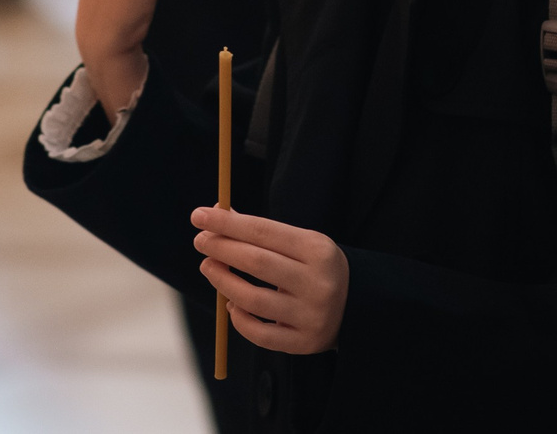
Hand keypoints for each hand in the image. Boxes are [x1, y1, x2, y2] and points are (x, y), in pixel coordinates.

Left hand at [193, 207, 348, 353]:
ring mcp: (310, 315)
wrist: (356, 305)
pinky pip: (260, 334)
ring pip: (253, 300)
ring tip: (209, 267)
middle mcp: (316, 282)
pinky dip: (239, 319)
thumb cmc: (316, 267)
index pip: (264, 231)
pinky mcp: (303, 342)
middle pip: (257, 263)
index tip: (199, 215)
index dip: (227, 223)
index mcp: (317, 250)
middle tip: (201, 240)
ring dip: (223, 282)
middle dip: (222, 248)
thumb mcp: (300, 242)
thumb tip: (219, 214)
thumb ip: (262, 232)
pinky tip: (232, 305)